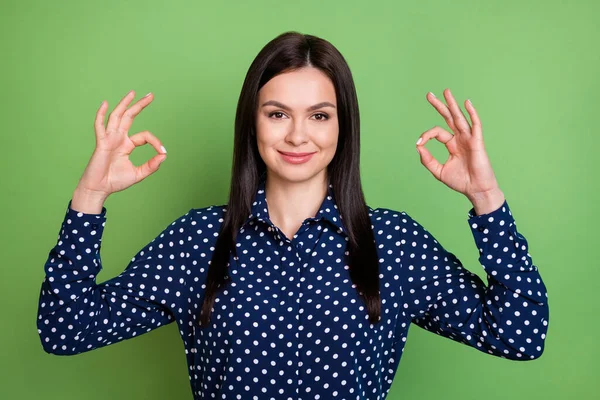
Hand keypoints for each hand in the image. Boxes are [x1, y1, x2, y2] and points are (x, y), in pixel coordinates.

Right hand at [75, 90, 166, 198]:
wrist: (99, 189)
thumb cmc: (115, 182)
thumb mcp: (138, 174)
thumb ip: (152, 165)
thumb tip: (164, 155)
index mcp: (127, 145)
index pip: (144, 136)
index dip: (155, 142)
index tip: (163, 151)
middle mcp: (119, 139)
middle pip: (130, 117)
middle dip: (139, 105)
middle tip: (151, 95)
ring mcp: (109, 139)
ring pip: (117, 117)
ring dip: (124, 104)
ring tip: (132, 93)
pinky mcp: (101, 143)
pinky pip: (100, 126)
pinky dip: (101, 115)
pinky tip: (105, 104)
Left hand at [416, 88, 503, 210]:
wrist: (476, 190)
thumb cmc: (460, 181)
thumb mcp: (439, 171)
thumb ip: (427, 160)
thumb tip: (418, 147)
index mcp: (452, 144)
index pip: (437, 132)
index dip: (427, 135)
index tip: (419, 142)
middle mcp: (460, 139)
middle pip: (448, 118)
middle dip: (439, 106)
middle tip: (429, 94)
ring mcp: (469, 139)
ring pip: (459, 118)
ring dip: (452, 104)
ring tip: (446, 91)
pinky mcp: (477, 142)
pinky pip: (475, 125)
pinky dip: (472, 114)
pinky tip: (466, 103)